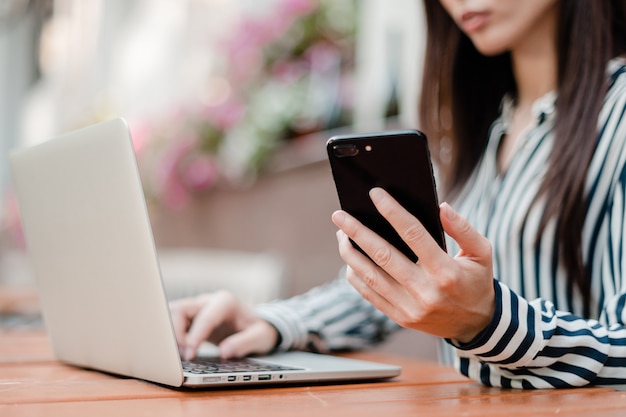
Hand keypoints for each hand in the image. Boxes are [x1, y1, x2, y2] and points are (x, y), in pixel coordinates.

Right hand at [169, 290, 278, 359]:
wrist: (256, 327)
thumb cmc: (259, 331)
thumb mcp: (260, 337)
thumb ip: (244, 343)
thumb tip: (224, 352)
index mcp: (226, 302)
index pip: (204, 317)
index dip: (194, 337)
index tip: (190, 355)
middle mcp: (209, 300)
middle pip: (180, 309)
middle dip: (176, 333)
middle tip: (185, 355)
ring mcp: (198, 307)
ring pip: (173, 314)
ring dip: (172, 334)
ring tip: (182, 354)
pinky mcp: (192, 317)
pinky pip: (174, 322)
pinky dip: (174, 336)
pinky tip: (182, 351)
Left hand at [332, 188, 494, 342]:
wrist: (476, 326)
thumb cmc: (477, 281)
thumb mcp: (482, 253)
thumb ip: (463, 228)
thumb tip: (441, 206)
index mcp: (446, 271)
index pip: (413, 234)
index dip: (392, 211)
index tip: (375, 194)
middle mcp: (425, 291)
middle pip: (383, 255)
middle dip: (357, 232)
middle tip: (339, 215)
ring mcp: (410, 307)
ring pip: (370, 276)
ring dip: (351, 253)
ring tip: (341, 234)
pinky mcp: (400, 317)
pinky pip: (370, 294)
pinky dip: (356, 276)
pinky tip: (350, 259)